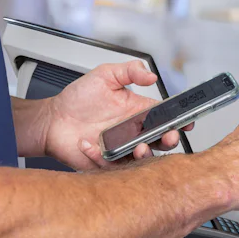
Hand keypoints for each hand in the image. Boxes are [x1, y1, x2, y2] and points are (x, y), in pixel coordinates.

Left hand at [43, 61, 189, 170]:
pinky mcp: (106, 163)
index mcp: (136, 111)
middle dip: (169, 140)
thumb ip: (129, 71)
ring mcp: (121, 149)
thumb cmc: (77, 98)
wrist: (52, 120)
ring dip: (145, 154)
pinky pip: (113, 166)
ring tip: (139, 147)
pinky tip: (88, 144)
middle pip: (160, 140)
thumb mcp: (104, 75)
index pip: (164, 117)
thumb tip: (152, 75)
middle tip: (169, 136)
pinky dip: (102, 158)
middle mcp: (132, 132)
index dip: (178, 120)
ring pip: (142, 158)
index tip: (186, 121)